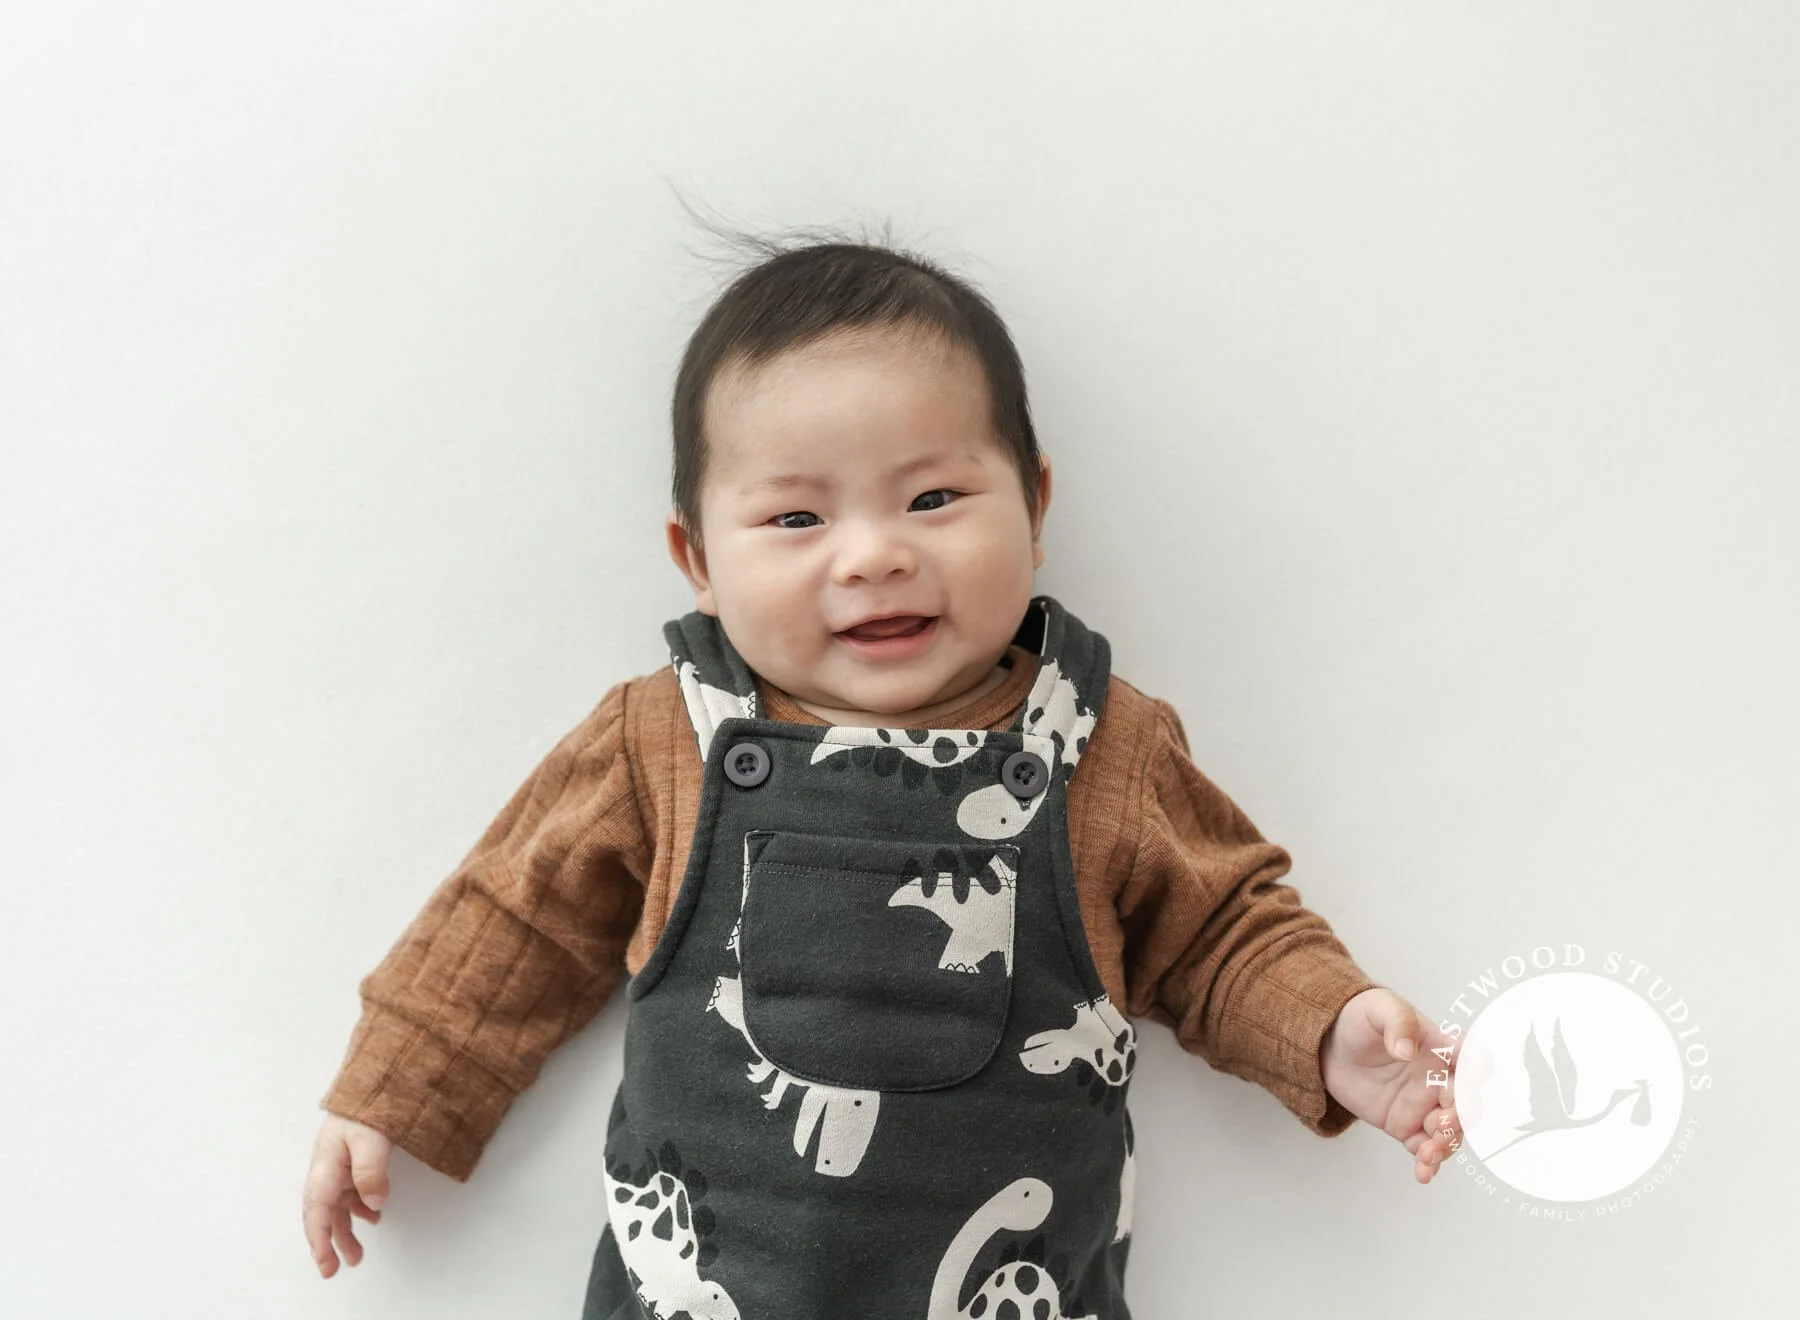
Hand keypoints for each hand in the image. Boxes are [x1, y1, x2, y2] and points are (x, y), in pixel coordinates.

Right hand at [303, 1114, 392, 1276]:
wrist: (372, 1078)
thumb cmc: (365, 1105)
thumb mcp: (371, 1137)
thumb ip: (371, 1171)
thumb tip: (374, 1204)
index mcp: (325, 1165)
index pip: (317, 1209)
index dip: (319, 1238)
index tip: (324, 1262)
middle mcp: (327, 1169)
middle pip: (322, 1213)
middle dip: (326, 1243)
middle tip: (334, 1269)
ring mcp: (337, 1166)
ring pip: (336, 1207)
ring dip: (344, 1231)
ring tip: (356, 1255)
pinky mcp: (350, 1161)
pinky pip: (349, 1193)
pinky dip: (359, 1209)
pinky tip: (372, 1217)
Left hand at [1319, 986, 1462, 1183]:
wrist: (1329, 1045)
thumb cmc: (1361, 1020)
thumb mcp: (1378, 1009)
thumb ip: (1397, 1022)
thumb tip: (1406, 1049)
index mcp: (1440, 1046)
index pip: (1470, 1055)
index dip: (1478, 1063)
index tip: (1477, 1072)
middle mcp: (1439, 1079)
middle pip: (1465, 1102)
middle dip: (1461, 1116)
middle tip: (1443, 1121)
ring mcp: (1424, 1105)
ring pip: (1449, 1131)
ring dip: (1446, 1144)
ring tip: (1429, 1154)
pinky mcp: (1406, 1125)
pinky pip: (1424, 1148)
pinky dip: (1428, 1163)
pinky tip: (1423, 1173)